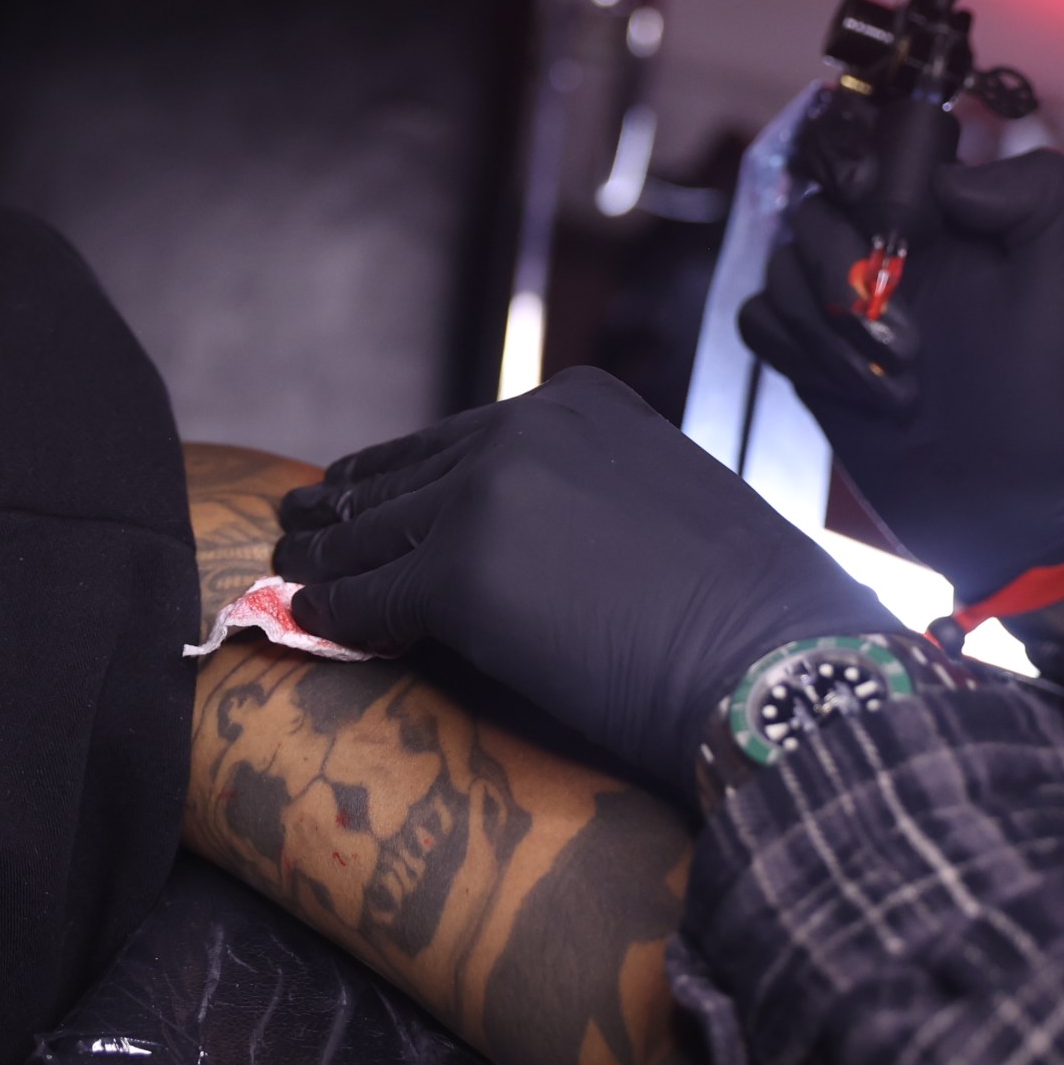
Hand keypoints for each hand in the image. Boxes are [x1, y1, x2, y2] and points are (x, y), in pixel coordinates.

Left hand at [272, 368, 886, 797]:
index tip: (348, 482)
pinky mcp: (459, 573)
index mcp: (578, 403)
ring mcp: (487, 495)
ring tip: (286, 564)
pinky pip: (374, 599)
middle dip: (345, 504)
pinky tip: (308, 618)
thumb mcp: (661, 503)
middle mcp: (526, 429)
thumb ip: (588, 496)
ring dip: (323, 553)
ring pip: (377, 532)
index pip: (460, 439)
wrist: (778, 661)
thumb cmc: (750, 609)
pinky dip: (336, 613)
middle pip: (407, 476)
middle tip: (295, 519)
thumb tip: (529, 537)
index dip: (395, 469)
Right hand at [737, 149, 1063, 601]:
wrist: (1006, 496)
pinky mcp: (803, 350)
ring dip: (832, 330)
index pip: (873, 145)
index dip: (859, 163)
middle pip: (814, 207)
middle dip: (844, 270)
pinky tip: (856, 393)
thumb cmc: (1043, 387)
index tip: (874, 205)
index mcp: (941, 215)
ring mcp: (836, 299)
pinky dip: (798, 354)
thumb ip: (1034, 192)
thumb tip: (946, 176)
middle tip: (910, 339)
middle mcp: (880, 246)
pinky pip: (758, 319)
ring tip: (899, 384)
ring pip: (780, 266)